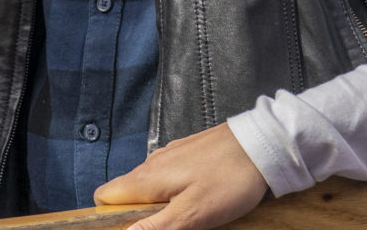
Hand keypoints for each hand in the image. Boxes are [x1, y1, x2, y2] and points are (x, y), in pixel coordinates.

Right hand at [93, 124, 269, 229]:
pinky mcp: (186, 152)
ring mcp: (169, 155)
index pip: (105, 196)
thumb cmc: (229, 180)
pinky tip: (202, 195)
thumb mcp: (194, 214)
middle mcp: (151, 163)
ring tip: (192, 213)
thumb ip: (157, 228)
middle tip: (175, 225)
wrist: (261, 145)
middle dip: (143, 215)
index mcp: (147, 179)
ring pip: (150, 185)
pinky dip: (176, 190)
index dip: (112, 217)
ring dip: (161, 204)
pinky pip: (168, 175)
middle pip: (127, 193)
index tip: (136, 228)